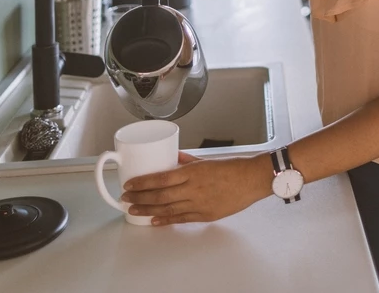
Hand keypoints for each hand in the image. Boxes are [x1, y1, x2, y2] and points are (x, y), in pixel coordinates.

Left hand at [121, 153, 274, 225]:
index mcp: (192, 172)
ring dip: (148, 210)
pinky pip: (181, 219)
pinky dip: (166, 220)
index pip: (160, 178)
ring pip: (167, 209)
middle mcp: (193, 188)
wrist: (252, 180)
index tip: (129, 184)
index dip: (142, 183)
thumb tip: (174, 158)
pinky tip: (154, 221)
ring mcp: (199, 203)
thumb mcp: (207, 159)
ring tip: (134, 210)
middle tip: (126, 199)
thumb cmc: (233, 168)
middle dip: (139, 198)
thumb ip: (188, 161)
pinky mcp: (205, 214)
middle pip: (159, 196)